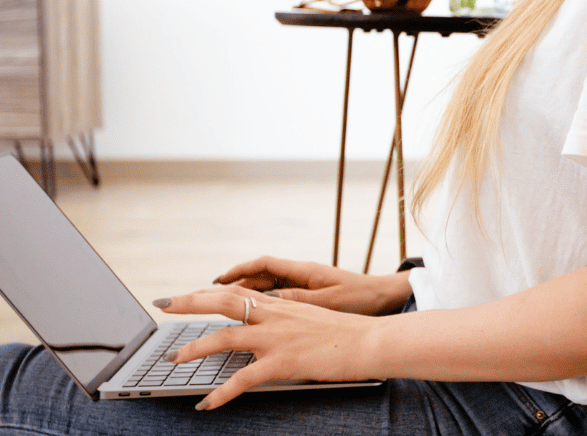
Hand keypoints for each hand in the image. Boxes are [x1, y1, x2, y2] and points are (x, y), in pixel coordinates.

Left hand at [154, 285, 381, 409]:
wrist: (370, 341)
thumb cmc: (345, 334)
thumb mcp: (309, 318)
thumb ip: (283, 320)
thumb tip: (262, 327)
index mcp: (279, 304)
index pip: (235, 292)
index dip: (206, 292)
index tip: (184, 294)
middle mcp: (274, 315)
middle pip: (222, 301)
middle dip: (189, 302)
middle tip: (163, 304)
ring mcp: (277, 337)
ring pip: (225, 336)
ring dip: (194, 348)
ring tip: (174, 359)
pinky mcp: (284, 361)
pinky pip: (243, 379)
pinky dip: (221, 393)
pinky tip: (206, 404)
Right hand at [212, 254, 409, 315]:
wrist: (385, 299)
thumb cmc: (360, 297)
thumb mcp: (327, 301)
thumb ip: (295, 301)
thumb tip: (262, 304)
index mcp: (303, 271)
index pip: (262, 265)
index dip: (237, 271)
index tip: (217, 280)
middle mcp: (298, 276)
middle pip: (256, 278)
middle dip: (229, 285)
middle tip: (201, 295)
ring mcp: (302, 288)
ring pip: (263, 291)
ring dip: (240, 297)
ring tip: (213, 308)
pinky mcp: (307, 301)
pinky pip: (276, 302)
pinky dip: (258, 308)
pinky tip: (245, 322)